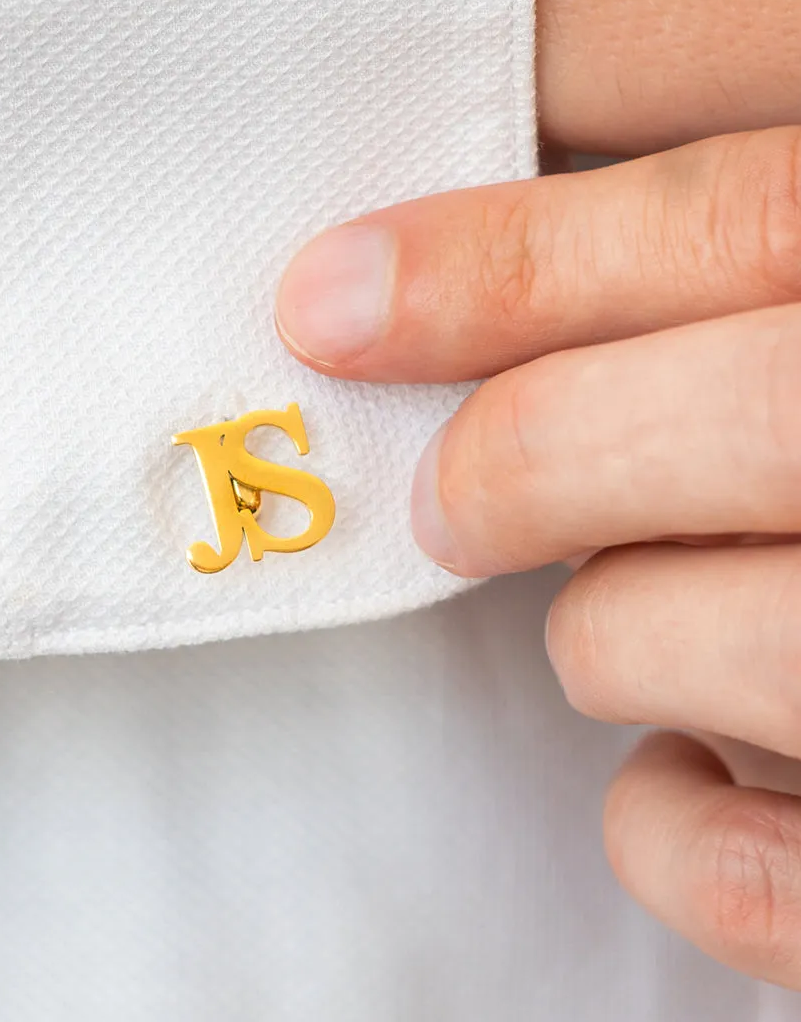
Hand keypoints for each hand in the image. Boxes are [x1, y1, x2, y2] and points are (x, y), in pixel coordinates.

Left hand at [273, 0, 800, 988]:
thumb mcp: (799, 332)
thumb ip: (695, 297)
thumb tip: (387, 295)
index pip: (748, 219)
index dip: (503, 263)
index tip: (332, 302)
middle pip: (696, 427)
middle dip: (521, 461)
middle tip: (451, 503)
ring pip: (656, 639)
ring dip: (610, 634)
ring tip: (660, 618)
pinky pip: (724, 866)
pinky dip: (666, 822)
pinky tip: (701, 762)